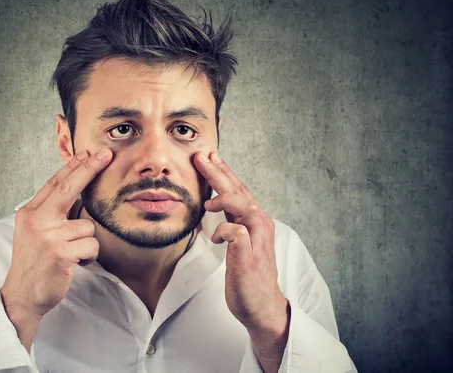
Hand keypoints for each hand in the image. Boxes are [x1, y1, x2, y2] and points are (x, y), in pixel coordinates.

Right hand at [1, 148, 111, 349]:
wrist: (23, 295)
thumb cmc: (34, 262)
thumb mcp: (33, 232)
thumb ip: (51, 212)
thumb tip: (78, 191)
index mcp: (29, 212)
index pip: (54, 183)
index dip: (73, 167)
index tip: (88, 152)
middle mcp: (37, 220)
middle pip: (68, 188)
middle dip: (89, 168)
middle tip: (106, 154)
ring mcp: (49, 236)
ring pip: (88, 226)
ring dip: (86, 242)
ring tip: (72, 254)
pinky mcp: (61, 252)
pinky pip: (91, 245)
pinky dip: (88, 255)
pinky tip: (74, 263)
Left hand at [194, 151, 288, 370]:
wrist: (261, 306)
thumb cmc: (247, 274)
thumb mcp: (237, 243)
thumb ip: (231, 223)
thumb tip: (214, 207)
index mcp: (255, 220)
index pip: (239, 189)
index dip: (224, 172)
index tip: (208, 157)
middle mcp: (259, 224)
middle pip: (240, 191)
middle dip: (219, 172)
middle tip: (201, 157)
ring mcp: (256, 239)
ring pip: (243, 206)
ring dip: (224, 198)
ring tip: (207, 202)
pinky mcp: (249, 255)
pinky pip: (236, 233)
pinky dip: (223, 230)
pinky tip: (214, 237)